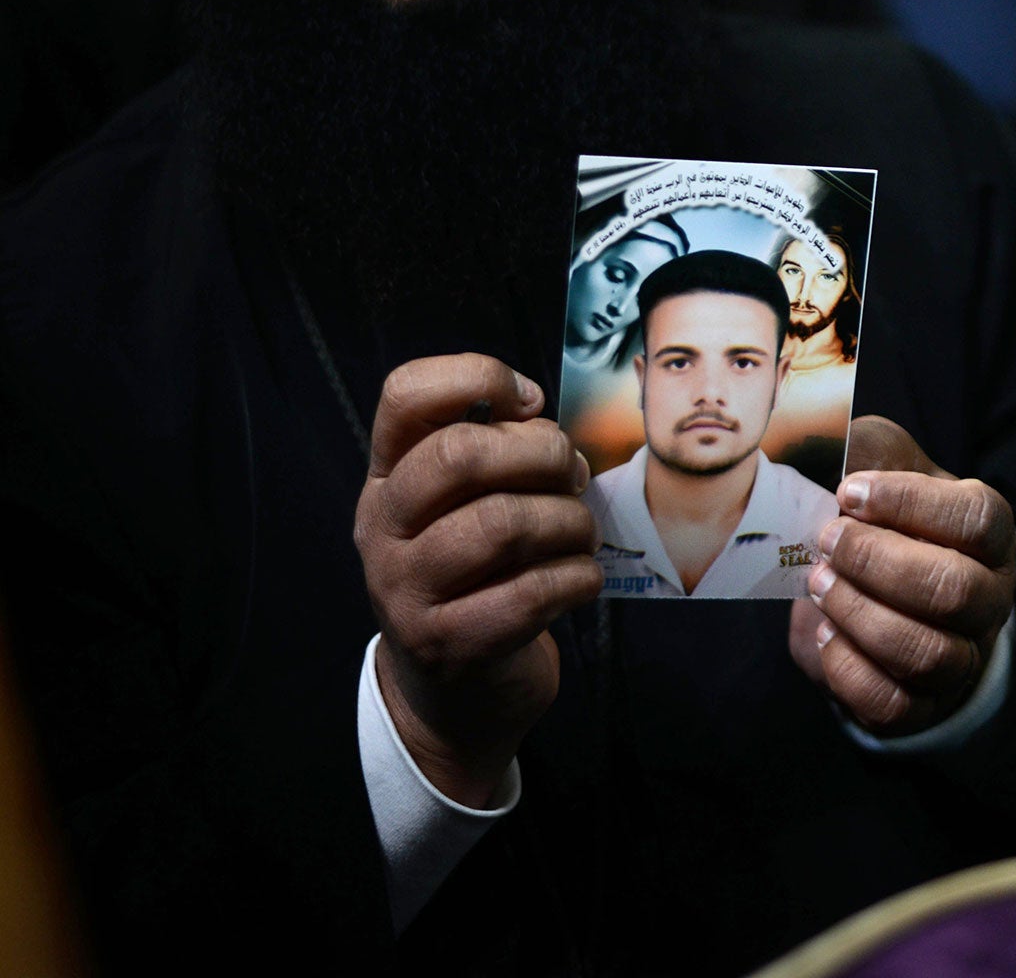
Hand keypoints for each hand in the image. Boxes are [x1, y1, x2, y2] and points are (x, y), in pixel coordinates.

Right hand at [355, 354, 601, 805]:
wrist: (456, 692)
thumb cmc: (482, 574)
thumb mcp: (472, 504)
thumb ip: (502, 455)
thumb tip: (552, 430)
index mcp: (387, 475)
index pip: (405, 394)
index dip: (477, 375)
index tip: (528, 401)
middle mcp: (381, 525)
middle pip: (458, 453)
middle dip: (541, 454)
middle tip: (571, 477)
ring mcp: (404, 589)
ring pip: (501, 523)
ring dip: (568, 521)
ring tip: (581, 534)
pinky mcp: (445, 644)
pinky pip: (530, 592)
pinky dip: (577, 577)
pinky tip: (582, 580)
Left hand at [788, 416, 1015, 735]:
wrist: (878, 592)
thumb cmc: (887, 519)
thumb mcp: (885, 467)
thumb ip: (871, 448)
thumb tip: (845, 452)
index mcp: (990, 536)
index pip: (977, 519)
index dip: (911, 503)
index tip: (850, 492)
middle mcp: (989, 599)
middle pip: (955, 591)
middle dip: (877, 563)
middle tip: (829, 539)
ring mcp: (961, 657)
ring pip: (926, 653)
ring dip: (859, 614)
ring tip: (818, 583)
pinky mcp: (921, 705)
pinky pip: (892, 703)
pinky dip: (848, 669)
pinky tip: (823, 632)